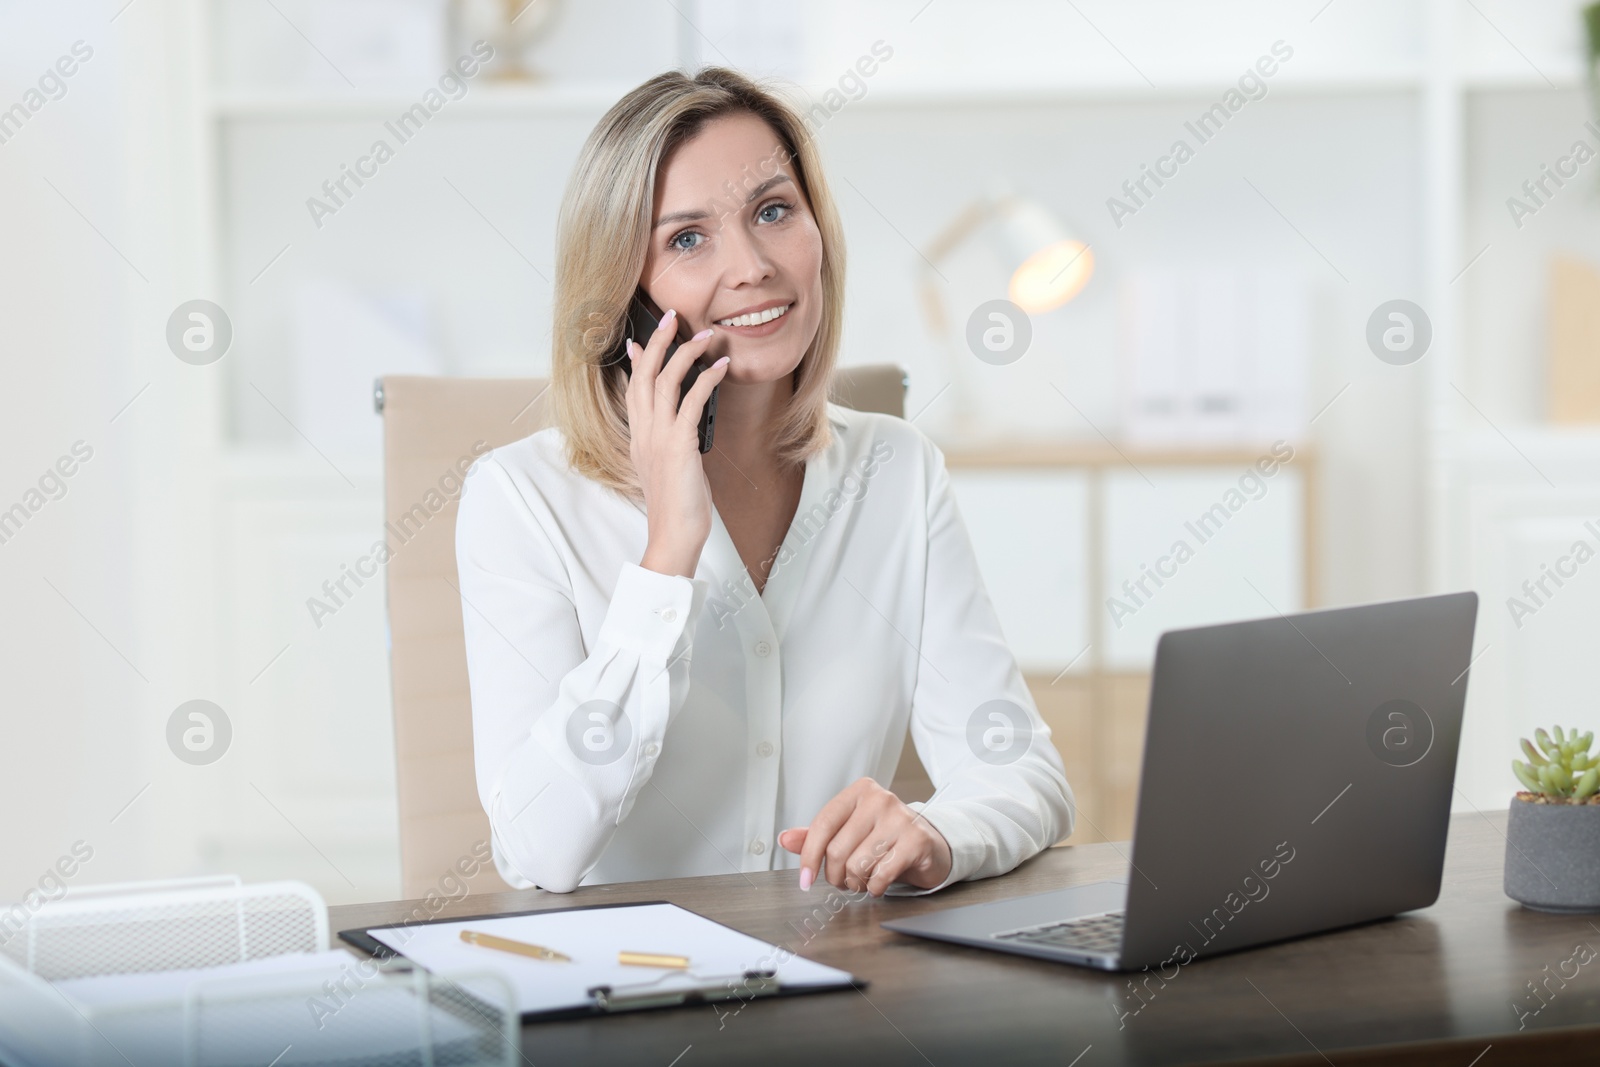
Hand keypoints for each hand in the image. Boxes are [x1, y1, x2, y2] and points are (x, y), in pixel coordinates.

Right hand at [627, 308, 729, 578]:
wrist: (673, 534)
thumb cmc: (676, 506)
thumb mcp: (666, 469)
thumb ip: (666, 444)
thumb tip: (675, 428)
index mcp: (638, 438)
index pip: (633, 389)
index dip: (636, 361)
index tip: (638, 339)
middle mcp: (643, 432)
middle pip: (644, 374)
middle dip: (658, 341)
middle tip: (672, 317)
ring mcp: (658, 437)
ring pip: (665, 380)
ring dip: (686, 352)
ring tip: (705, 335)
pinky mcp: (679, 444)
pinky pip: (691, 401)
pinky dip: (707, 379)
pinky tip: (720, 366)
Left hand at [778, 778, 952, 896]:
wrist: (929, 845)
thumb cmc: (884, 839)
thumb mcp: (849, 833)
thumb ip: (816, 836)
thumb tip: (784, 839)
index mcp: (859, 792)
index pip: (823, 824)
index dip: (809, 856)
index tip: (805, 879)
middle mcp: (880, 799)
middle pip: (837, 850)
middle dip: (836, 875)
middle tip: (845, 880)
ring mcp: (900, 818)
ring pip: (857, 864)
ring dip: (856, 883)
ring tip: (864, 879)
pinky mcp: (916, 840)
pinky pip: (881, 875)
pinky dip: (875, 887)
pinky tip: (880, 883)